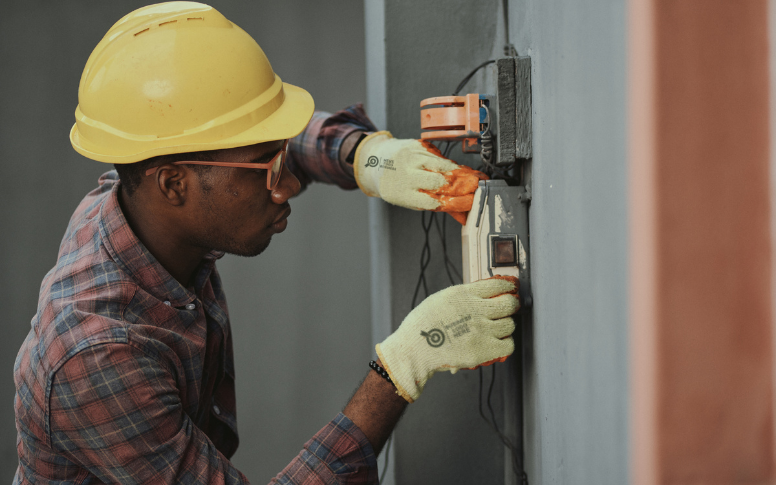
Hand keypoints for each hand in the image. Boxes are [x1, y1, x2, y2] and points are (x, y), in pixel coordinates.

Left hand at [354, 131, 487, 223]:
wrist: (377, 161)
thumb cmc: (396, 185)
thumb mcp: (411, 200)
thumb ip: (437, 206)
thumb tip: (463, 215)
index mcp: (403, 194)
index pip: (434, 201)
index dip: (456, 202)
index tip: (471, 203)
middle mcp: (406, 174)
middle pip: (441, 182)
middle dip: (463, 186)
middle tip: (478, 188)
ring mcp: (412, 158)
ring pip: (444, 166)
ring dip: (462, 173)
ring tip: (475, 178)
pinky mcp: (418, 145)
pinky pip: (440, 155)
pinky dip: (452, 164)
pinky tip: (459, 169)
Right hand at [376, 276, 518, 402]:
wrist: (415, 349)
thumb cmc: (422, 326)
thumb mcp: (441, 299)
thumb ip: (463, 296)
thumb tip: (481, 295)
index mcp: (464, 294)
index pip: (498, 284)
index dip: (507, 286)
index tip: (510, 288)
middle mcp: (476, 310)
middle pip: (509, 304)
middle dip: (511, 305)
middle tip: (508, 308)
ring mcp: (482, 330)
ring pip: (510, 325)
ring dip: (505, 326)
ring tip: (496, 328)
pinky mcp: (484, 350)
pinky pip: (508, 345)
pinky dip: (505, 344)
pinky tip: (497, 343)